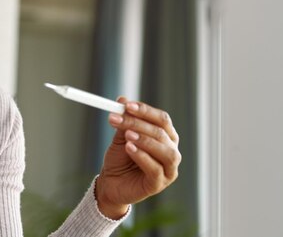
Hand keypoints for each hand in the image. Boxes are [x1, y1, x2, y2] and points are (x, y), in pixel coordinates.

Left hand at [96, 98, 180, 218]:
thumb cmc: (120, 158)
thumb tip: (122, 100)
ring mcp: (169, 169)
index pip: (162, 119)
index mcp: (166, 136)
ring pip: (165, 151)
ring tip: (127, 135)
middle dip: (138, 123)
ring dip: (145, 140)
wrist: (111, 182)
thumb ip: (124, 121)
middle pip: (161, 133)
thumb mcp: (121, 136)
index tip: (126, 105)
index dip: (145, 111)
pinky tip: (129, 148)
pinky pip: (155, 169)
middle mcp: (171, 150)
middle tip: (118, 118)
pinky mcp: (160, 183)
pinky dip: (142, 156)